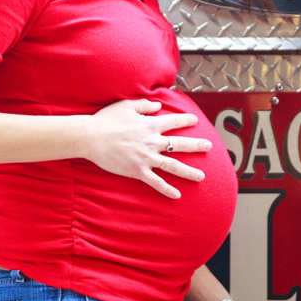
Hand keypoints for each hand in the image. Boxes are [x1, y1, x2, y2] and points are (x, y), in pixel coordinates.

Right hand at [84, 99, 212, 199]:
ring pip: (173, 166)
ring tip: (201, 176)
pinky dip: (167, 189)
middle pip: (179, 144)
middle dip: (196, 145)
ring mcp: (147, 157)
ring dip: (188, 172)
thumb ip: (144, 105)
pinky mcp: (138, 171)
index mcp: (150, 124)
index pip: (173, 122)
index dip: (185, 121)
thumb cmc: (106, 120)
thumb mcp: (126, 106)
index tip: (195, 121)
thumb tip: (158, 106)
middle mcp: (152, 141)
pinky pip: (156, 182)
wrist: (91, 137)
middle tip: (209, 146)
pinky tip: (177, 195)